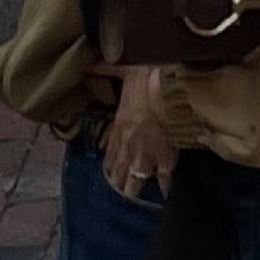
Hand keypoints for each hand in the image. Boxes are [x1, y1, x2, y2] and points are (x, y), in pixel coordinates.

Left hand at [102, 66, 176, 198]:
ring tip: (134, 196)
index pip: (111, 150)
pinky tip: (164, 195)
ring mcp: (145, 156)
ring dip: (134, 188)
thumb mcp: (125, 71)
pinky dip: (164, 188)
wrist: (169, 93)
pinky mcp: (165, 161)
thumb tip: (90, 63)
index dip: (110, 163)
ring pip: (136, 179)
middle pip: (121, 170)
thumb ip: (106, 69)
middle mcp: (129, 146)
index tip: (109, 172)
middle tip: (120, 190)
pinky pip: (164, 180)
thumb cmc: (148, 81)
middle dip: (119, 181)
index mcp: (120, 127)